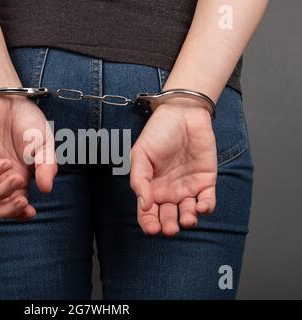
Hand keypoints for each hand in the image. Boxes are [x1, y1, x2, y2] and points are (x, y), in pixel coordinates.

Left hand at [0, 95, 56, 220]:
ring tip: (18, 179)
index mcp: (19, 178)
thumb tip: (46, 190)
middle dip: (9, 211)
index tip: (32, 212)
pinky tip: (7, 164)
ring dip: (3, 192)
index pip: (15, 205)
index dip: (20, 215)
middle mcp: (1, 177)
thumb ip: (47, 166)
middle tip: (23, 204)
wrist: (12, 97)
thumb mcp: (45, 145)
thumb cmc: (28, 122)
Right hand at [130, 100, 216, 235]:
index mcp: (150, 187)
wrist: (182, 113)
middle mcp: (168, 191)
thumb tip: (144, 205)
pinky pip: (207, 200)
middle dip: (169, 226)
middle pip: (168, 217)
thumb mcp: (140, 155)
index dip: (149, 223)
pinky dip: (205, 207)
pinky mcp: (206, 180)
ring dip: (187, 220)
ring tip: (186, 220)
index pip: (148, 212)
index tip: (152, 229)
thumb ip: (139, 180)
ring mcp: (187, 187)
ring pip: (188, 212)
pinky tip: (201, 207)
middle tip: (170, 229)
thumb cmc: (158, 132)